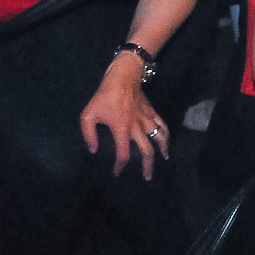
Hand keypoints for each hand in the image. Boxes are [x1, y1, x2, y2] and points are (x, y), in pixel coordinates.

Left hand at [80, 56, 168, 179]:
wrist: (123, 77)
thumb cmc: (103, 96)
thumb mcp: (88, 115)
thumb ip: (88, 135)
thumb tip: (93, 150)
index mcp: (121, 129)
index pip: (123, 153)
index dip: (120, 166)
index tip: (116, 173)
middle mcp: (136, 127)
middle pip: (146, 151)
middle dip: (147, 166)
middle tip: (146, 177)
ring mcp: (146, 119)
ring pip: (159, 138)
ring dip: (162, 150)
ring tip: (163, 160)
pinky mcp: (151, 112)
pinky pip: (162, 125)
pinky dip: (166, 134)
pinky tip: (166, 142)